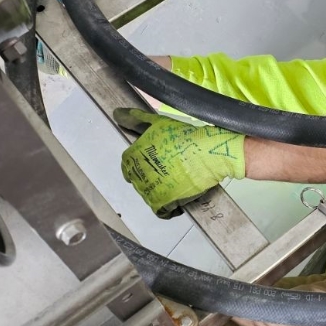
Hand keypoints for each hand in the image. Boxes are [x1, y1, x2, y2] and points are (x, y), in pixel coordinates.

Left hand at [116, 109, 244, 217]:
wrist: (207, 152)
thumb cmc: (184, 136)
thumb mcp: (158, 123)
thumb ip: (136, 119)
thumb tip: (117, 114)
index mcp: (132, 156)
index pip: (127, 166)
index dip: (142, 165)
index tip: (156, 163)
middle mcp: (137, 175)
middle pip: (139, 181)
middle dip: (151, 178)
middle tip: (169, 172)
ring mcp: (149, 191)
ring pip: (148, 196)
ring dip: (160, 192)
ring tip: (176, 183)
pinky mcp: (164, 203)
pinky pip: (161, 211)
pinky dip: (168, 208)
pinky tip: (178, 200)